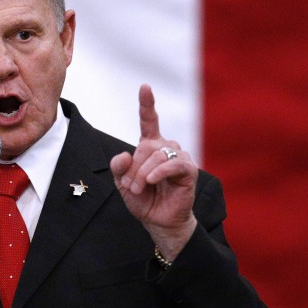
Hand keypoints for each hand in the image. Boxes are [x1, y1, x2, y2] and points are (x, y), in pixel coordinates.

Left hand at [110, 84, 197, 260]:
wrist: (157, 221)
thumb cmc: (142, 199)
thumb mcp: (122, 183)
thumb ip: (118, 167)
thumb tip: (124, 154)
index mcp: (150, 146)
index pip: (149, 120)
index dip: (147, 104)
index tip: (145, 87)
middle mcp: (166, 148)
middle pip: (146, 146)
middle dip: (134, 168)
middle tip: (130, 186)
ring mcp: (179, 157)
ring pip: (158, 154)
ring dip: (143, 173)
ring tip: (139, 188)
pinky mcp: (189, 170)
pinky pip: (174, 164)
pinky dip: (159, 172)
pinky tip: (151, 181)